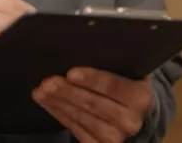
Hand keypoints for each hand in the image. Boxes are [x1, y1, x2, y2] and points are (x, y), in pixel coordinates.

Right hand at [0, 0, 32, 81]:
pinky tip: (8, 63)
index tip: (41, 25)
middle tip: (38, 42)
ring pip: (1, 42)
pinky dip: (2, 61)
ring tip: (25, 52)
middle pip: (7, 23)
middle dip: (25, 33)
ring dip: (16, 48)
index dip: (29, 16)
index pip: (10, 3)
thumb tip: (33, 16)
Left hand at [33, 67, 153, 142]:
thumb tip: (81, 48)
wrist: (136, 113)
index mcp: (139, 96)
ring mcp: (115, 136)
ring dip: (58, 103)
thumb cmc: (126, 84)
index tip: (71, 73)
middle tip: (49, 81)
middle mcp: (130, 120)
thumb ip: (111, 63)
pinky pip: (75, 128)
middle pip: (94, 103)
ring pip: (81, 117)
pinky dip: (58, 113)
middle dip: (68, 91)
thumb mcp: (128, 71)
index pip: (113, 86)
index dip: (92, 79)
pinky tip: (48, 102)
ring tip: (42, 90)